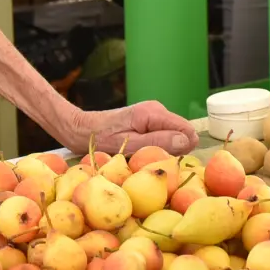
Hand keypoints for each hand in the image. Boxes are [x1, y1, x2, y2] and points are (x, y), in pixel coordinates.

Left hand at [57, 100, 198, 156]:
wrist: (81, 130)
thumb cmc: (102, 139)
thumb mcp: (129, 145)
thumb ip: (158, 143)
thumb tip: (188, 141)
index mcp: (153, 113)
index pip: (187, 129)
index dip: (183, 148)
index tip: (167, 160)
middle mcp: (156, 110)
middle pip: (181, 133)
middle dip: (173, 149)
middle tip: (150, 159)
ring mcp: (152, 115)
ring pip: (173, 136)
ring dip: (163, 149)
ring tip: (142, 155)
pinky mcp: (148, 121)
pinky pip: (162, 136)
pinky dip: (156, 147)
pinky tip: (140, 152)